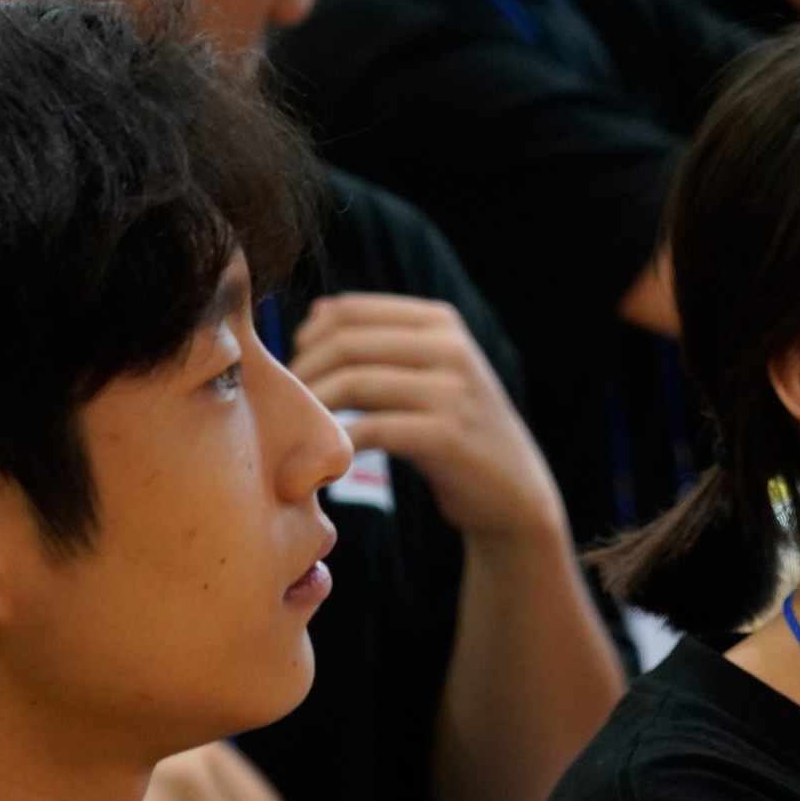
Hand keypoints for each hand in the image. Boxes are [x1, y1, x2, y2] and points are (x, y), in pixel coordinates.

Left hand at [291, 294, 566, 543]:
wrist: (513, 491)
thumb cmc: (456, 431)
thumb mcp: (432, 373)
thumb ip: (383, 342)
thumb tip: (320, 309)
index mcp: (440, 323)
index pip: (349, 311)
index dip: (307, 340)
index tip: (294, 373)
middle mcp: (449, 348)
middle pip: (346, 344)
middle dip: (303, 374)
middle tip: (286, 408)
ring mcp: (451, 390)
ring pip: (353, 383)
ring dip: (314, 408)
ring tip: (301, 432)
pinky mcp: (446, 436)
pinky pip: (370, 429)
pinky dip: (339, 443)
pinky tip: (327, 458)